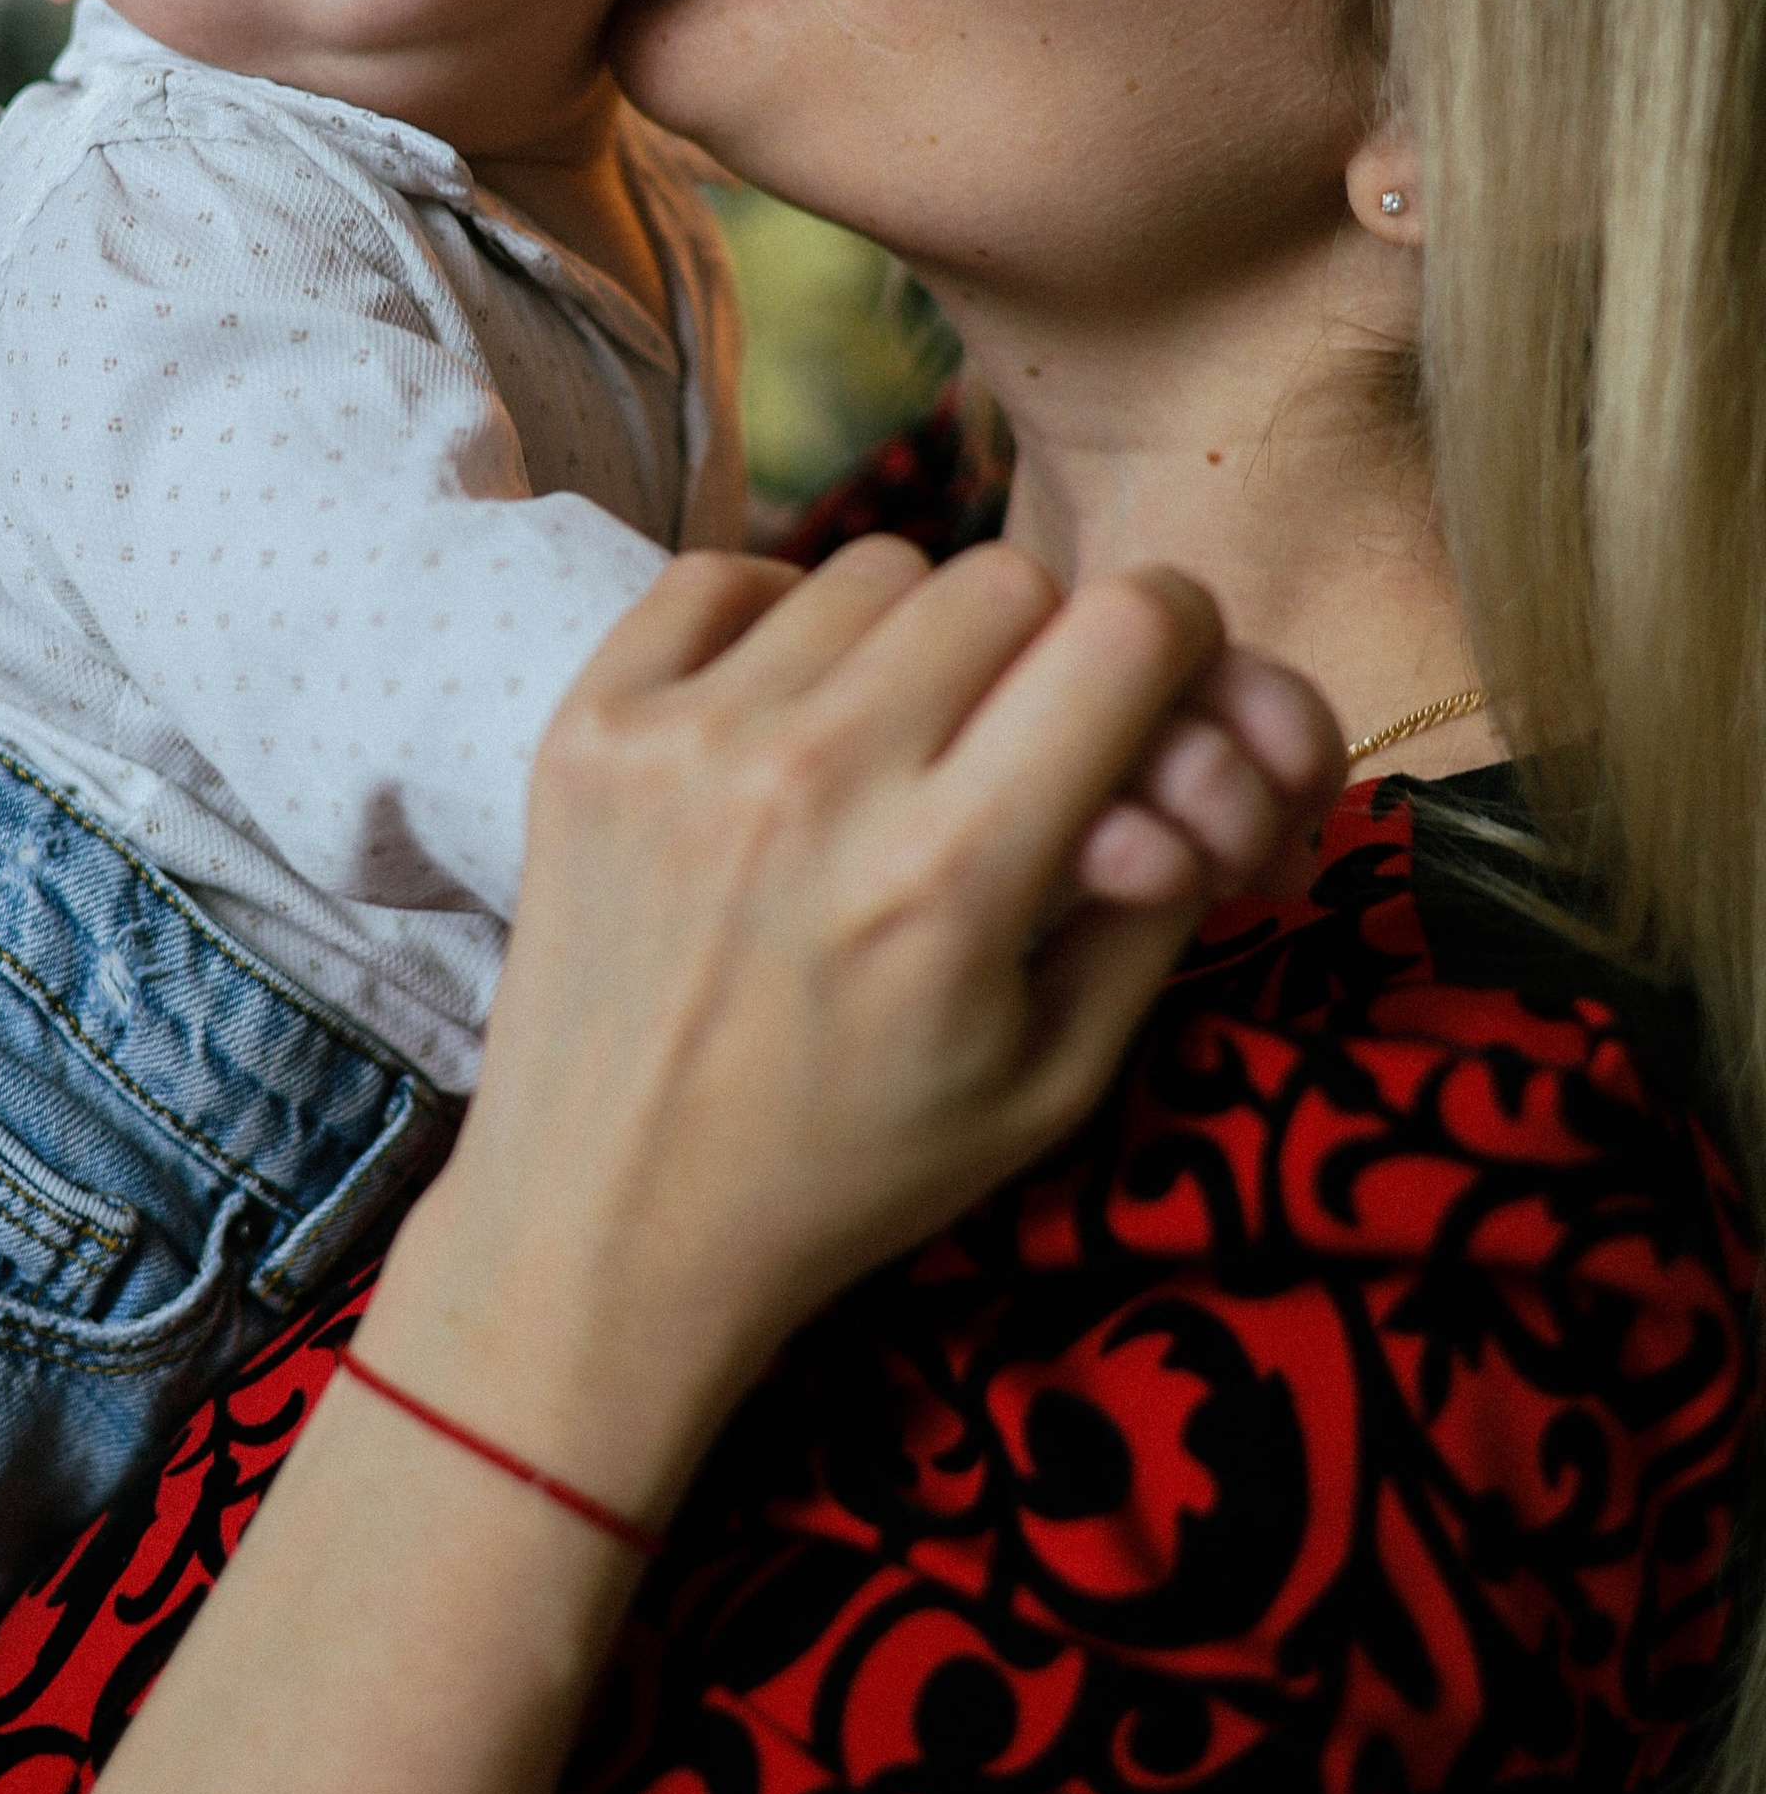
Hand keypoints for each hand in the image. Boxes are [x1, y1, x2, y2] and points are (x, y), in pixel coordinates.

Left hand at [373, 537, 1342, 1515]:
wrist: (610, 1227)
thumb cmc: (850, 1169)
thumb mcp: (1055, 1079)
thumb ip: (1158, 903)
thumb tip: (1204, 748)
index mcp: (950, 878)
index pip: (1127, 629)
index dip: (1176, 637)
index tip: (1154, 680)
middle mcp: (816, 783)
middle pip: (1006, 577)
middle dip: (1047, 643)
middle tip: (1019, 738)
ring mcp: (686, 743)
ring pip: (874, 566)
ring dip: (916, 635)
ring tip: (899, 744)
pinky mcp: (589, 728)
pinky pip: (723, 576)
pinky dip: (779, 620)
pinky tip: (789, 714)